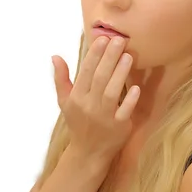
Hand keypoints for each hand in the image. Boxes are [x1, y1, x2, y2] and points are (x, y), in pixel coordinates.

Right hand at [52, 36, 140, 162]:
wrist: (87, 153)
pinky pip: (124, 111)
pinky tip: (136, 86)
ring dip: (120, 73)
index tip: (102, 38)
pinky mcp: (118, 127)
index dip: (94, 54)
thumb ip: (61, 78)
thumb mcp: (65, 101)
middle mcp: (89, 105)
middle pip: (100, 78)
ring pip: (112, 92)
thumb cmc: (78, 122)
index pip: (86, 71)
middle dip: (109, 57)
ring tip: (128, 56)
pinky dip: (129, 100)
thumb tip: (55, 56)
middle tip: (120, 40)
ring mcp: (104, 116)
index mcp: (76, 97)